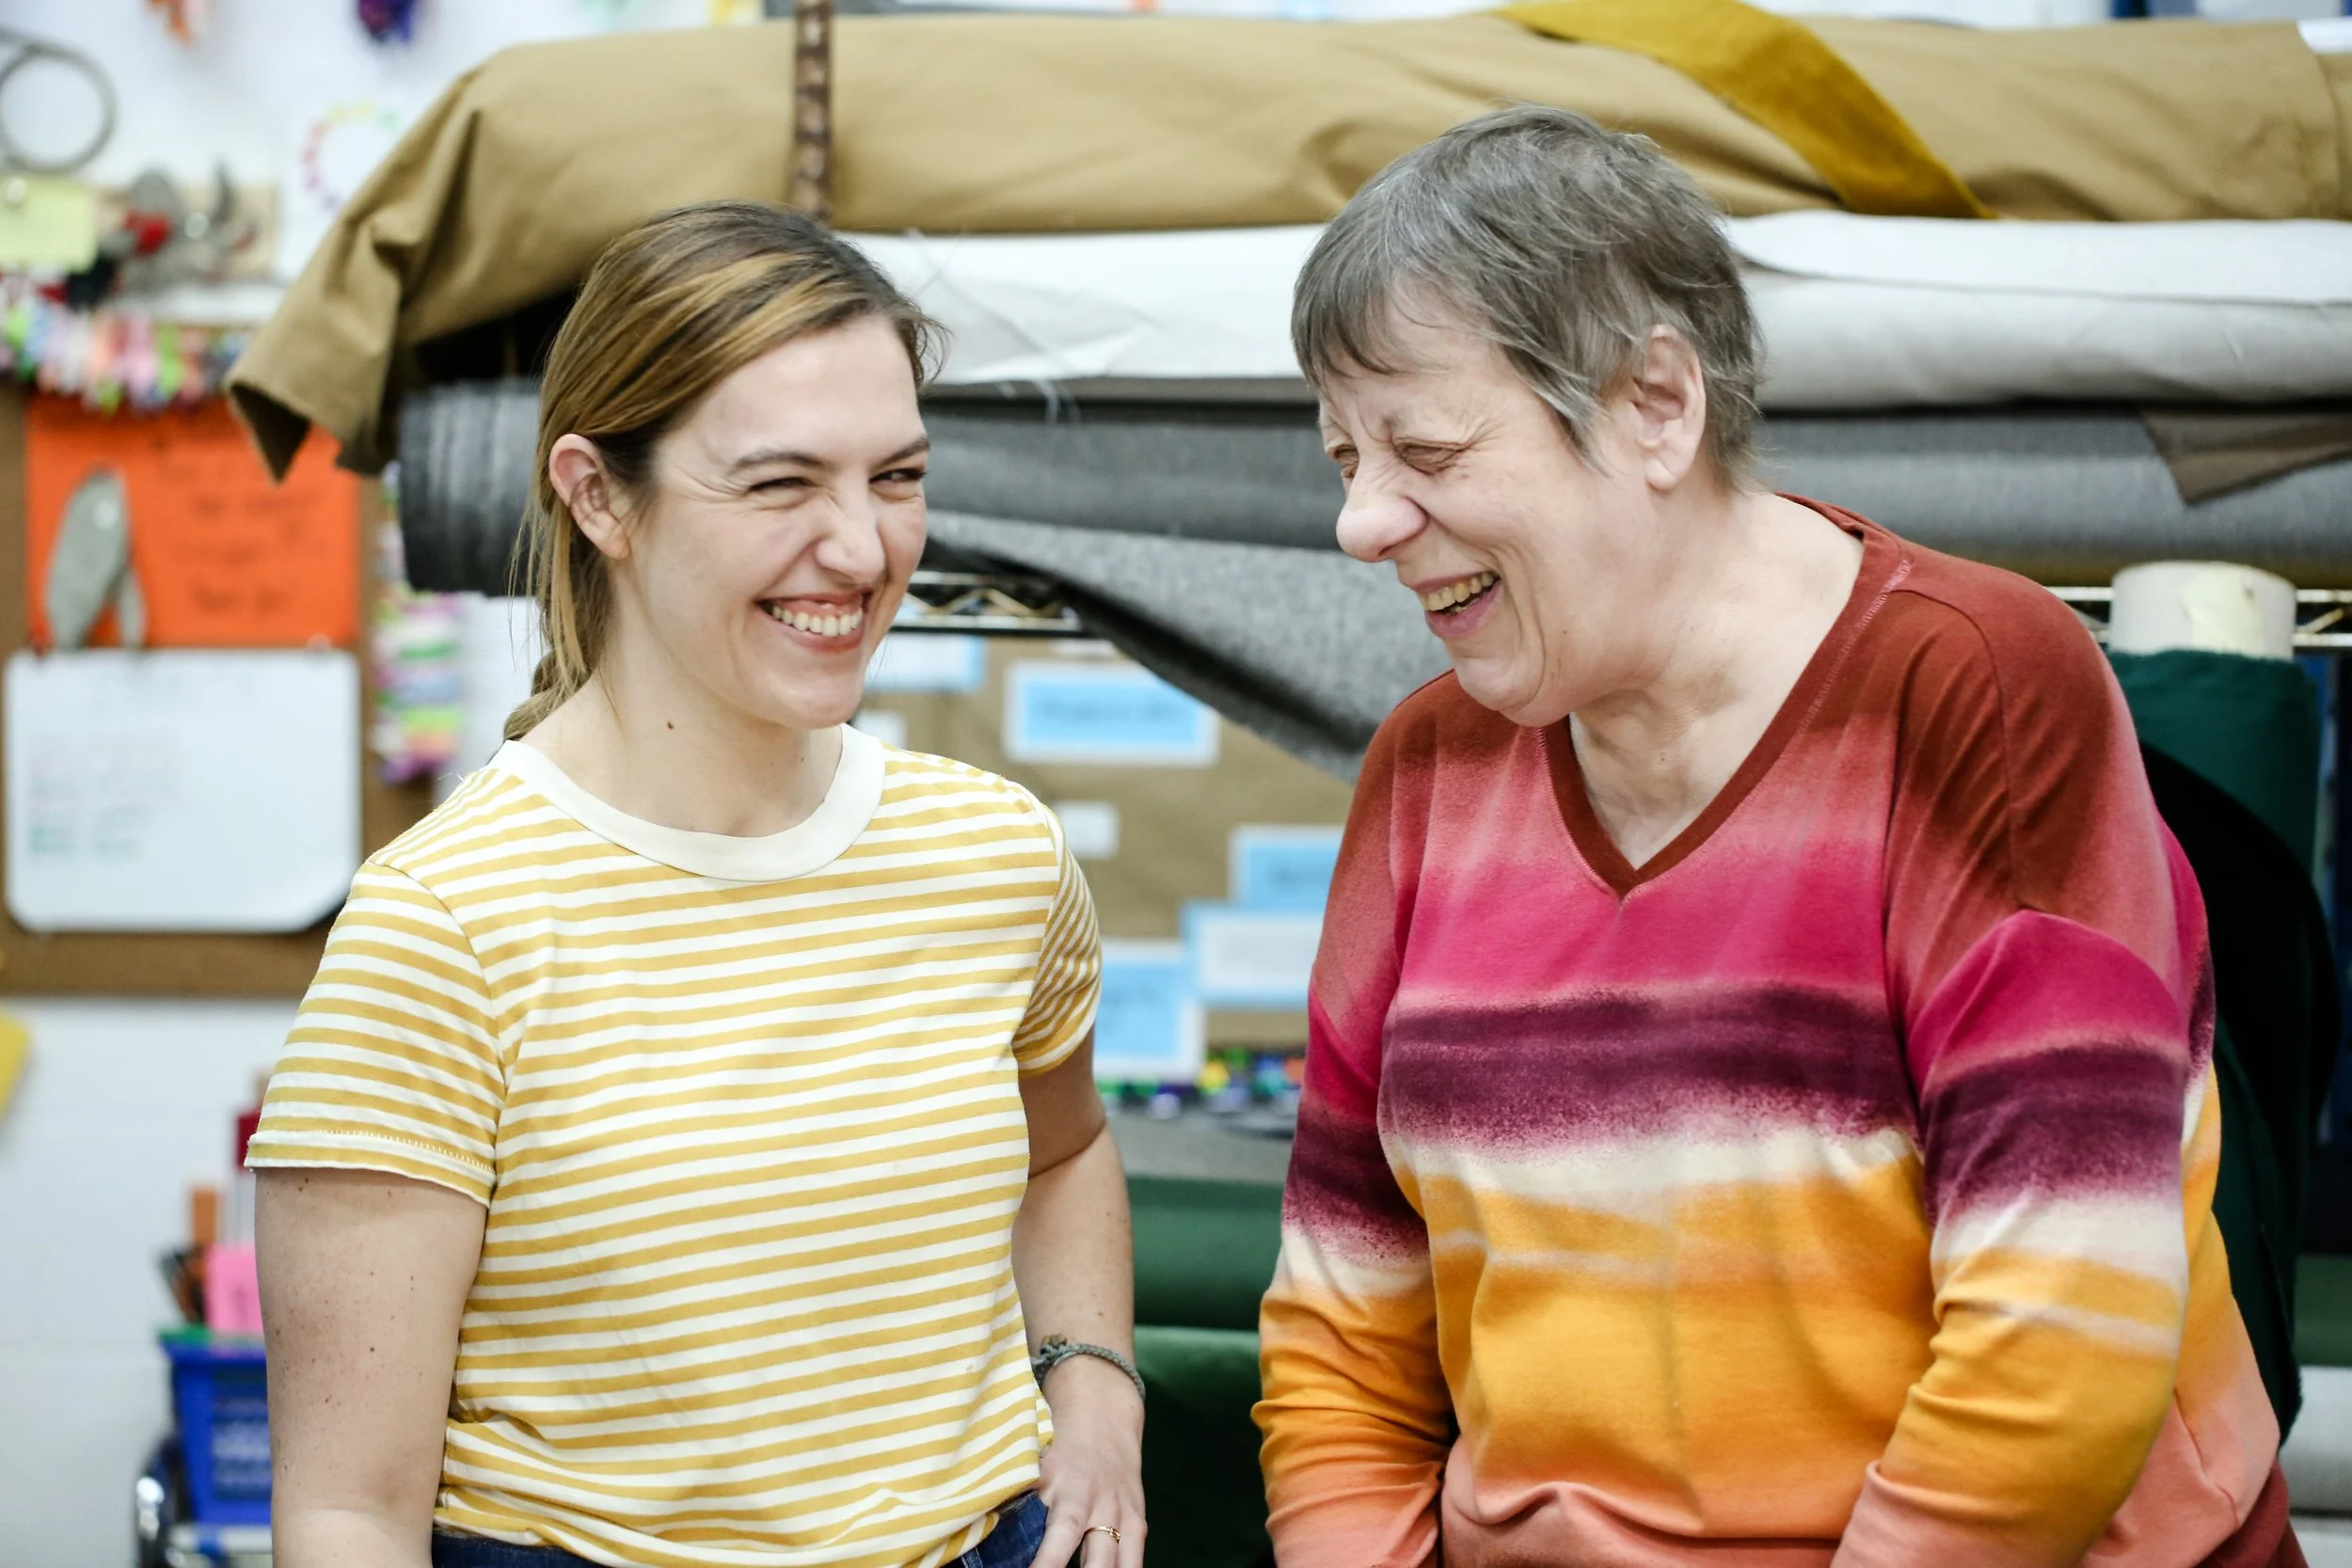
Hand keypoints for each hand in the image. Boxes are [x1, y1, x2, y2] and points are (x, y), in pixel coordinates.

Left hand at [1030, 1356, 1145, 1567]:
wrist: (1104, 1410)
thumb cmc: (1057, 1439)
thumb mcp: (1031, 1458)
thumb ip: (1011, 1491)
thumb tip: (976, 1525)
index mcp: (1063, 1488)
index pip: (1057, 1537)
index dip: (1046, 1566)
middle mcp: (1094, 1505)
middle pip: (1095, 1559)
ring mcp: (1120, 1514)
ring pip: (1117, 1563)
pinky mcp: (1138, 1522)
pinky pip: (1134, 1559)